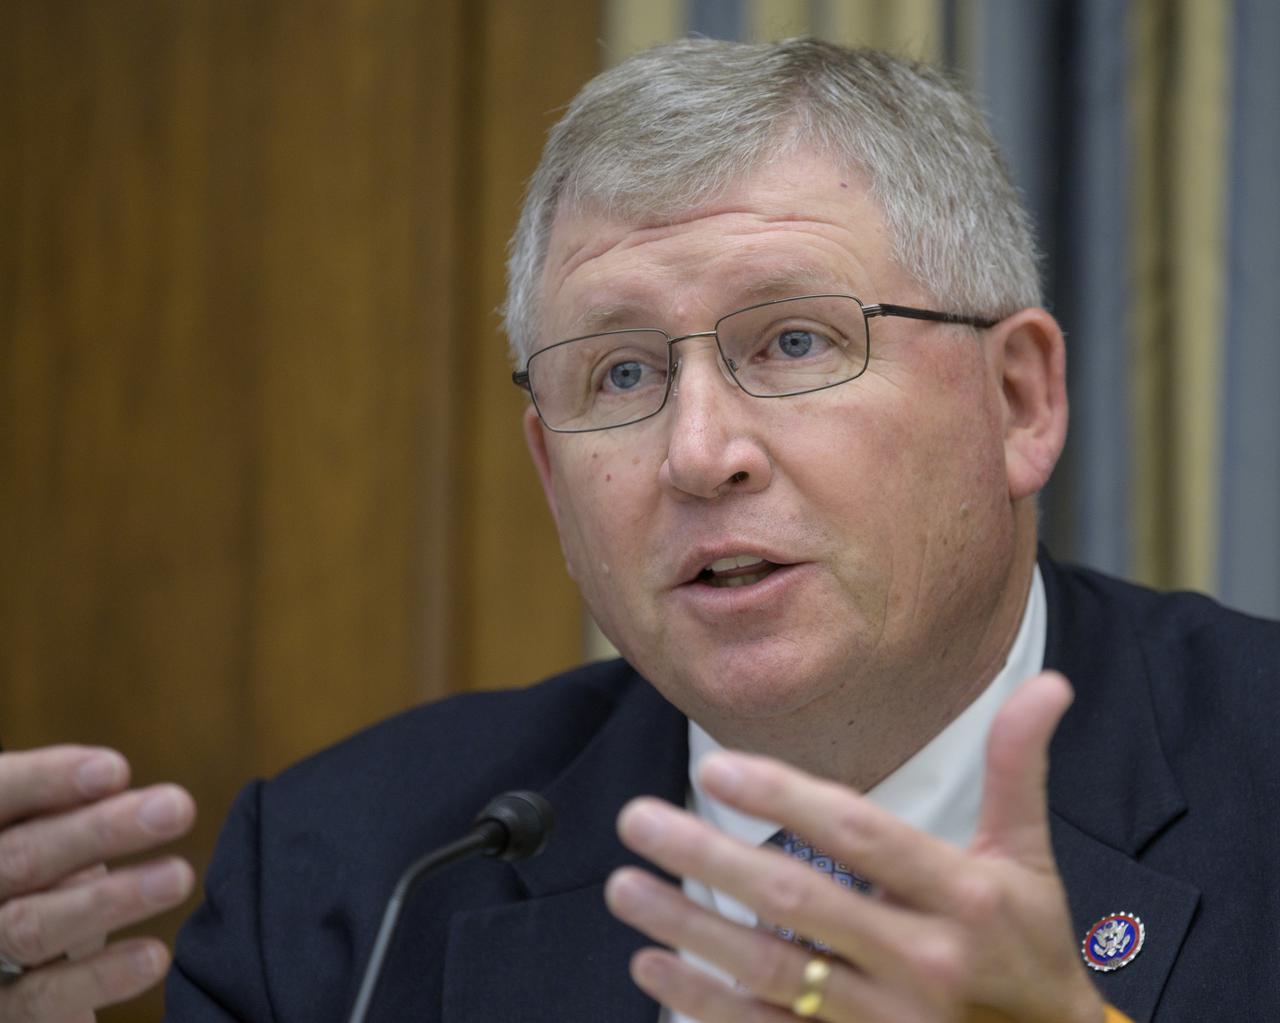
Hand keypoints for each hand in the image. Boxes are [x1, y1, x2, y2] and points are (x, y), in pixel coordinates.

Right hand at [0, 745, 195, 1020]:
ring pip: (32, 927)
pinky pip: (44, 997)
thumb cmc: (37, 878)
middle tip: (177, 807)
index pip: (1, 795)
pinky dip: (100, 975)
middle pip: (22, 859)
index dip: (48, 780)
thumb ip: (68, 812)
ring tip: (179, 877)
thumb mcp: (44, 837)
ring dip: (110, 900)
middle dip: (100, 832)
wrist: (14, 968)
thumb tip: (123, 787)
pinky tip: (154, 956)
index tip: (116, 769)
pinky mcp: (5, 1011)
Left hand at [604, 671, 1105, 1022]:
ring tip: (624, 886)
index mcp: (963, 897)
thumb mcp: (1028, 858)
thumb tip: (1047, 683)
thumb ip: (1018, 768)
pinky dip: (703, 1001)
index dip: (787, 798)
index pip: (861, 833)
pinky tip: (654, 962)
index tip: (718, 766)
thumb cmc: (1028, 947)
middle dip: (710, 857)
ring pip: (770, 970)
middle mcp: (921, 961)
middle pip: (799, 900)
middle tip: (639, 819)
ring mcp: (884, 1022)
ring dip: (688, 927)